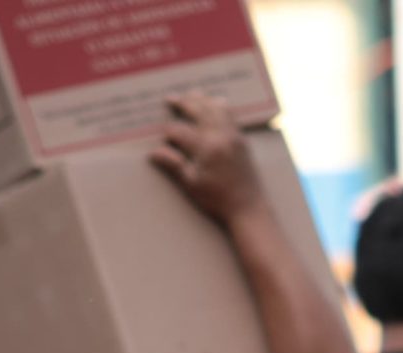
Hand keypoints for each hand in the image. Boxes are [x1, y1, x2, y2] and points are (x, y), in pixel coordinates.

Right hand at [151, 93, 261, 223]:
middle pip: (200, 111)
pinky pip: (231, 116)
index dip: (168, 131)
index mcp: (207, 149)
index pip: (181, 131)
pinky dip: (221, 107)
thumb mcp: (192, 185)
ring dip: (203, 100)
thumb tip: (153, 153)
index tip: (161, 135)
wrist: (249, 208)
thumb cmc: (219, 200)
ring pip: (217, 109)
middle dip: (183, 103)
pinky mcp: (242, 141)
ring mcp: (234, 137)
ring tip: (192, 94)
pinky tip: (216, 103)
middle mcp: (221, 137)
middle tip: (170, 98)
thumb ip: (174, 166)